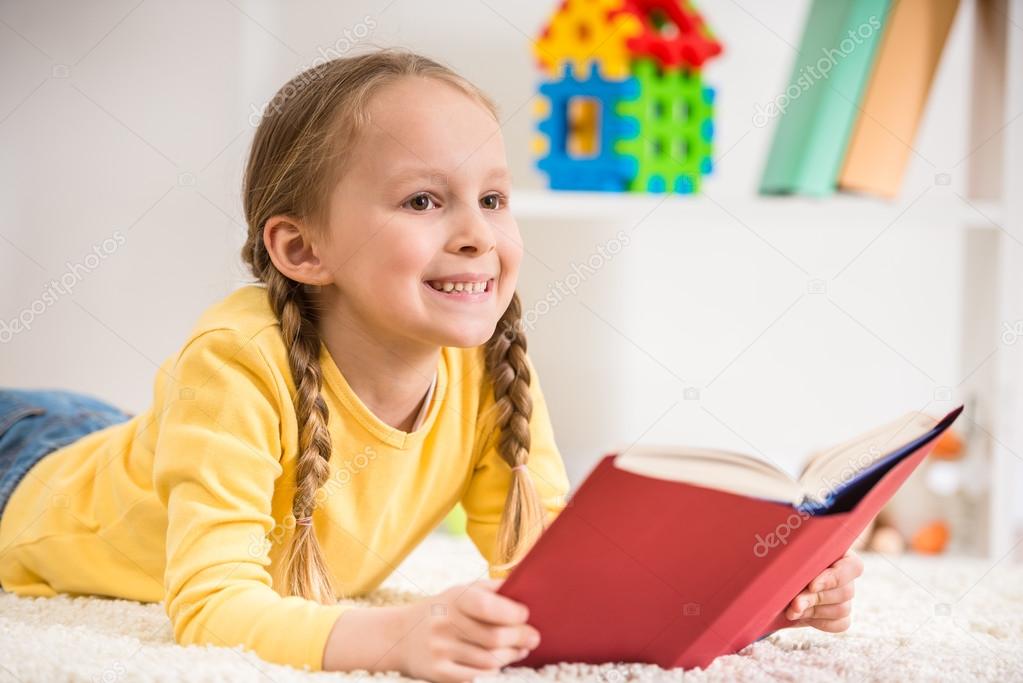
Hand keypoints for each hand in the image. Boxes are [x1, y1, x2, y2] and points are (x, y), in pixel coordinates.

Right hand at [397, 578, 539, 682]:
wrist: (399, 635)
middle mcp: (444, 624)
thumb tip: (524, 586)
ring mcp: (440, 650)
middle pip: (494, 637)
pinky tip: (500, 663)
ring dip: (511, 655)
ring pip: (489, 659)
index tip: (525, 615)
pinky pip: (477, 676)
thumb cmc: (442, 610)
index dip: (512, 613)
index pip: (487, 606)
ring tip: (521, 649)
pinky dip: (494, 671)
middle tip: (533, 637)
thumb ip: (490, 589)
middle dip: (520, 638)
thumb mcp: (460, 592)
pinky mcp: (438, 673)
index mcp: (452, 599)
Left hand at [784, 550, 862, 631]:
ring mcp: (844, 596)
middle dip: (816, 598)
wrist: (771, 581)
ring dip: (814, 611)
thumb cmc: (777, 558)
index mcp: (837, 552)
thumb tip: (796, 564)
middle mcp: (845, 575)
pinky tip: (800, 616)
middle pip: (846, 591)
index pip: (853, 566)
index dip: (834, 577)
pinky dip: (819, 622)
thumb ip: (793, 553)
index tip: (811, 586)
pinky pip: (840, 623)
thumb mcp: (785, 552)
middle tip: (794, 603)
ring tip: (791, 610)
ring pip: (842, 609)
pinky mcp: (839, 615)